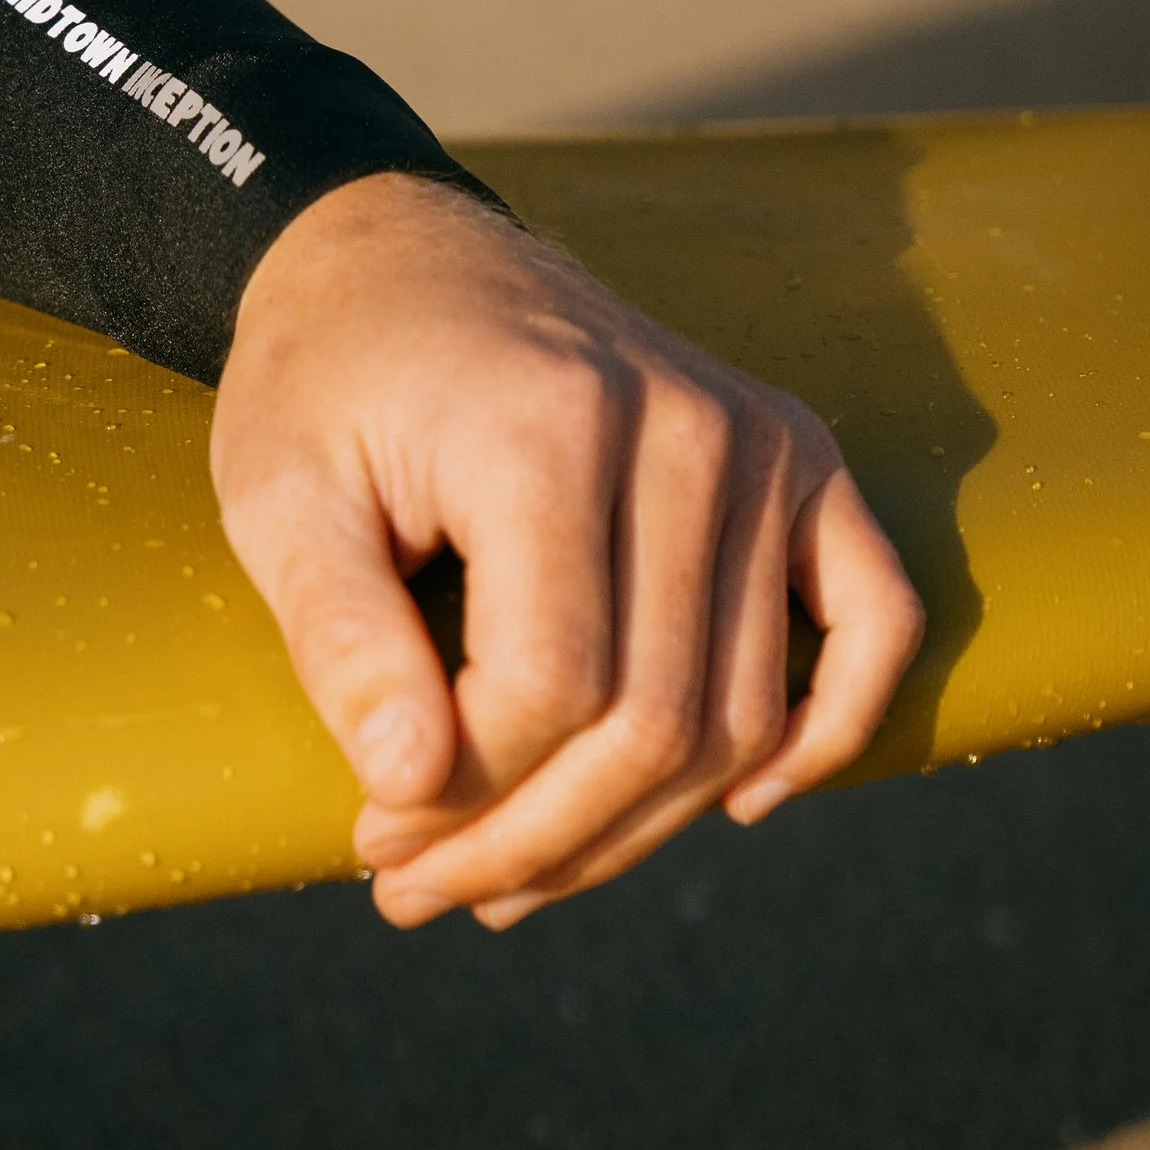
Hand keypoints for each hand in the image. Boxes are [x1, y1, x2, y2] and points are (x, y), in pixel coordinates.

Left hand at [210, 172, 923, 931]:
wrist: (399, 258)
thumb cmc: (326, 383)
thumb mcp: (277, 493)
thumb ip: (338, 635)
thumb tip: (408, 789)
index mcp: (549, 425)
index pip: (551, 686)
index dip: (463, 797)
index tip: (371, 832)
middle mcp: (685, 428)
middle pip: (654, 721)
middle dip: (535, 841)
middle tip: (422, 890)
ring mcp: (758, 441)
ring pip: (740, 712)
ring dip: (636, 830)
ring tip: (511, 877)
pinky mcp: (799, 459)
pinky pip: (872, 620)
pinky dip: (824, 730)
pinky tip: (737, 805)